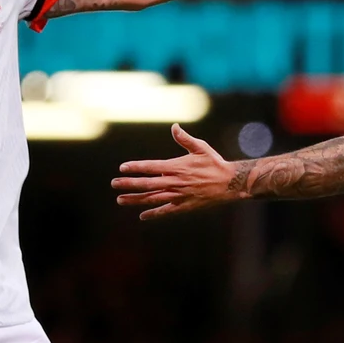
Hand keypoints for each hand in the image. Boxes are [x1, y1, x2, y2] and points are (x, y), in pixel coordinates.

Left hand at [111, 124, 243, 219]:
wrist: (229, 183)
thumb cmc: (214, 163)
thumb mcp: (201, 148)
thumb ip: (185, 138)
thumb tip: (174, 126)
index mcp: (177, 166)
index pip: (151, 166)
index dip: (136, 167)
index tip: (122, 168)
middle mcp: (175, 182)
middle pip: (147, 184)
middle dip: (129, 184)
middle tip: (114, 184)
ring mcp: (179, 195)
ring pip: (152, 198)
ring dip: (135, 199)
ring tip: (120, 200)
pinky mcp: (184, 206)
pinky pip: (166, 211)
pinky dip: (154, 213)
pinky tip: (142, 216)